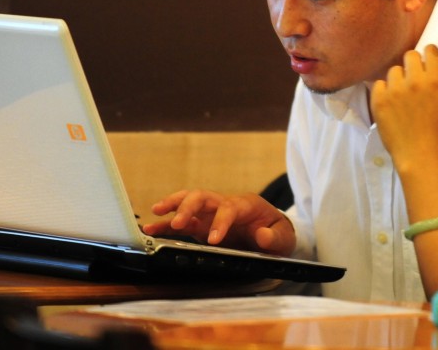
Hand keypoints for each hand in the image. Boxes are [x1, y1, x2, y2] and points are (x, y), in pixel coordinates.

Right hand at [141, 189, 295, 255]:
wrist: (274, 234)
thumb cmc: (278, 233)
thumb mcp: (285, 238)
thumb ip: (275, 237)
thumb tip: (263, 236)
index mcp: (246, 204)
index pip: (229, 208)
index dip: (220, 222)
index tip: (213, 240)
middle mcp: (225, 204)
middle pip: (203, 197)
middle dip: (188, 207)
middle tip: (177, 224)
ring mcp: (212, 213)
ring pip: (190, 201)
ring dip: (173, 205)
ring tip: (156, 213)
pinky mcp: (203, 224)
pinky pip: (184, 221)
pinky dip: (167, 223)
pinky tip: (152, 228)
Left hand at [370, 44, 437, 175]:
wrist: (420, 156)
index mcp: (436, 80)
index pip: (430, 51)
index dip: (429, 56)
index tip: (427, 63)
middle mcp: (415, 81)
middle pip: (409, 55)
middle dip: (413, 65)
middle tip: (415, 80)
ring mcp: (394, 90)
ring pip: (394, 71)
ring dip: (399, 80)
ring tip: (403, 97)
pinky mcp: (379, 100)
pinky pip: (379, 84)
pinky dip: (384, 91)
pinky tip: (392, 105)